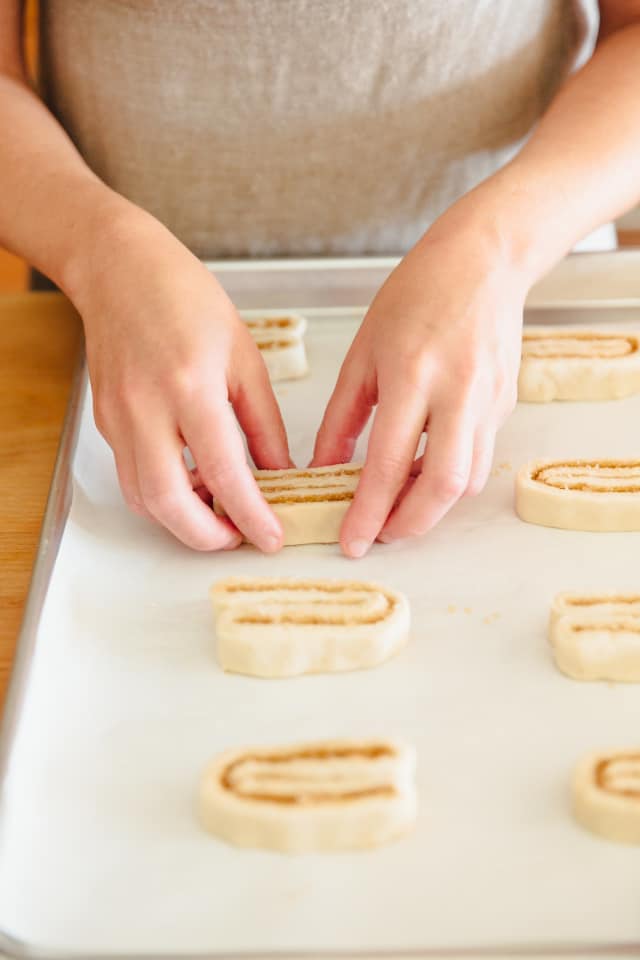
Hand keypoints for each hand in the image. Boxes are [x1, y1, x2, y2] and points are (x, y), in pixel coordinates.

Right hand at [73, 209, 289, 551]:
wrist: (120, 269)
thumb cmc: (186, 299)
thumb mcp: (244, 357)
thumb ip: (264, 423)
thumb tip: (281, 472)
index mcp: (192, 385)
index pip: (223, 470)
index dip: (250, 514)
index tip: (271, 537)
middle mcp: (147, 406)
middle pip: (169, 501)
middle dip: (207, 536)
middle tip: (239, 537)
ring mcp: (119, 416)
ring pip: (142, 498)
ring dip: (181, 521)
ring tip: (219, 511)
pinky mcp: (106, 421)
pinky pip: (131, 477)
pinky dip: (162, 496)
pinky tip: (191, 483)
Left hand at [312, 220, 524, 556]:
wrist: (483, 261)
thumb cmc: (414, 297)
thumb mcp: (362, 353)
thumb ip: (341, 418)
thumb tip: (324, 470)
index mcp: (412, 375)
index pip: (389, 463)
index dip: (369, 511)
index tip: (352, 542)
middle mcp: (458, 392)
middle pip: (444, 486)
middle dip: (411, 524)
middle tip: (381, 535)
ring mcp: (490, 400)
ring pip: (469, 480)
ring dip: (433, 505)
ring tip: (399, 504)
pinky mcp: (506, 404)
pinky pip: (480, 457)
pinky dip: (451, 477)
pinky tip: (425, 470)